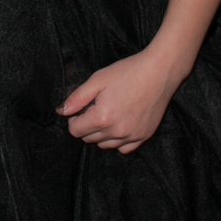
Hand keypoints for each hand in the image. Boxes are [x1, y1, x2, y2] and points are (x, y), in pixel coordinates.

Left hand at [57, 47, 181, 153]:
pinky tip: (119, 125)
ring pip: (105, 145)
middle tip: (95, 108)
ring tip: (108, 114)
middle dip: (87, 125)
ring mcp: (132, 136)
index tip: (81, 109)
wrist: (160, 72)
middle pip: (89, 139)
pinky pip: (124, 149)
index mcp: (102, 118)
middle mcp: (116, 132)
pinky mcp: (144, 136)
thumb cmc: (128, 72)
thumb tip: (61, 111)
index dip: (74, 119)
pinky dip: (118, 141)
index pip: (75, 131)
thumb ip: (77, 98)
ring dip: (101, 134)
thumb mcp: (98, 79)